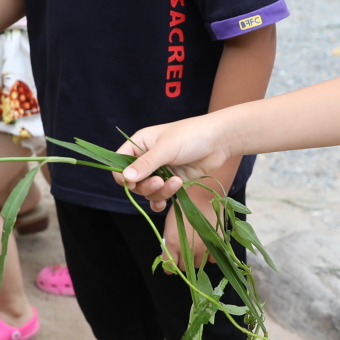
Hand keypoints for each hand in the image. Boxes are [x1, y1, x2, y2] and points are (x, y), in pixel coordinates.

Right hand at [117, 117, 233, 209]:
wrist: (219, 141)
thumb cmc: (191, 136)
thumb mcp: (166, 148)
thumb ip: (146, 164)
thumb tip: (125, 178)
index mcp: (140, 144)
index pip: (120, 163)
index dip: (123, 176)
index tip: (134, 182)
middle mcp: (147, 159)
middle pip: (134, 182)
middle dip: (146, 186)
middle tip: (160, 181)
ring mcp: (160, 171)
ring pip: (148, 191)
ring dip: (160, 192)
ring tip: (176, 182)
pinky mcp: (172, 181)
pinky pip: (159, 197)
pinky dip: (161, 201)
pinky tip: (165, 203)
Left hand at [161, 187, 214, 267]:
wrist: (202, 197)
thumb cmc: (183, 208)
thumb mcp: (170, 224)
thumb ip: (170, 242)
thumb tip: (170, 253)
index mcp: (173, 244)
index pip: (169, 266)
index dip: (170, 266)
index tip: (172, 261)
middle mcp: (187, 250)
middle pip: (184, 268)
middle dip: (183, 262)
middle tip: (184, 253)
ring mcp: (202, 249)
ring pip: (198, 265)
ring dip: (196, 260)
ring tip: (196, 249)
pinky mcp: (215, 245)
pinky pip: (212, 260)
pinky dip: (209, 257)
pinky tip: (207, 248)